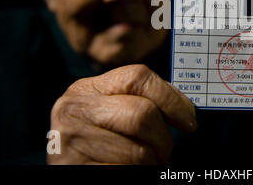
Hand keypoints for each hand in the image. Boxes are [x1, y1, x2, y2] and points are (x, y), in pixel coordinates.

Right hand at [47, 64, 196, 164]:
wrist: (64, 170)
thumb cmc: (97, 139)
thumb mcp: (109, 110)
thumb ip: (140, 100)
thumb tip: (185, 109)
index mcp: (86, 89)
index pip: (138, 78)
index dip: (171, 99)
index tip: (188, 121)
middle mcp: (74, 111)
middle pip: (142, 114)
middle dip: (163, 139)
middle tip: (164, 152)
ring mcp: (71, 143)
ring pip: (138, 152)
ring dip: (150, 162)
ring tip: (143, 163)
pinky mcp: (75, 170)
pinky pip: (124, 172)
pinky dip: (136, 174)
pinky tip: (128, 170)